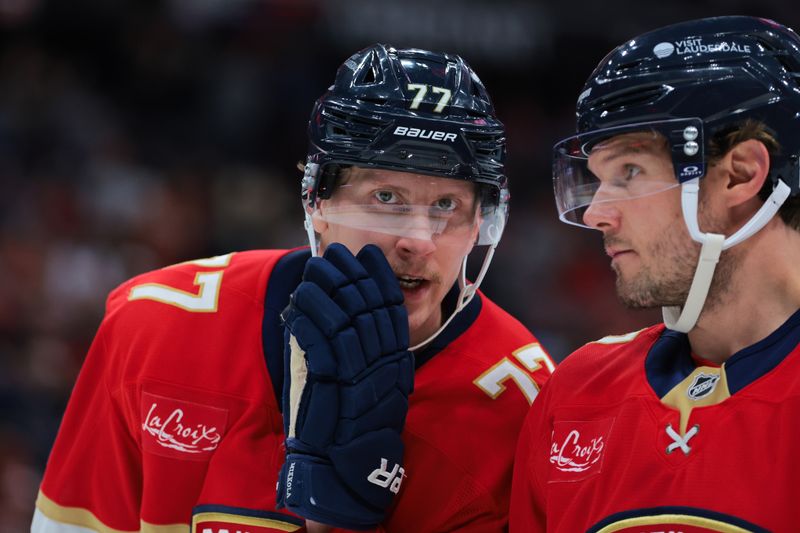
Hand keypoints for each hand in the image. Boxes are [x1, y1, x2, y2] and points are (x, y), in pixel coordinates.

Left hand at [277, 243, 413, 529]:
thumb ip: (365, 347)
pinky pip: (322, 349)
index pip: (392, 309)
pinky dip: (309, 325)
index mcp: (396, 359)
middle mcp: (385, 365)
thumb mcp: (370, 379)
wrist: (348, 464)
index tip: (368, 254)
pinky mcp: (335, 391)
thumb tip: (347, 307)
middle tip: (335, 252)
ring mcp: (361, 377)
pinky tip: (298, 308)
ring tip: (312, 271)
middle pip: (368, 309)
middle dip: (350, 276)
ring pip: (344, 323)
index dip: (379, 279)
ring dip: (325, 293)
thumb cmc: (354, 419)